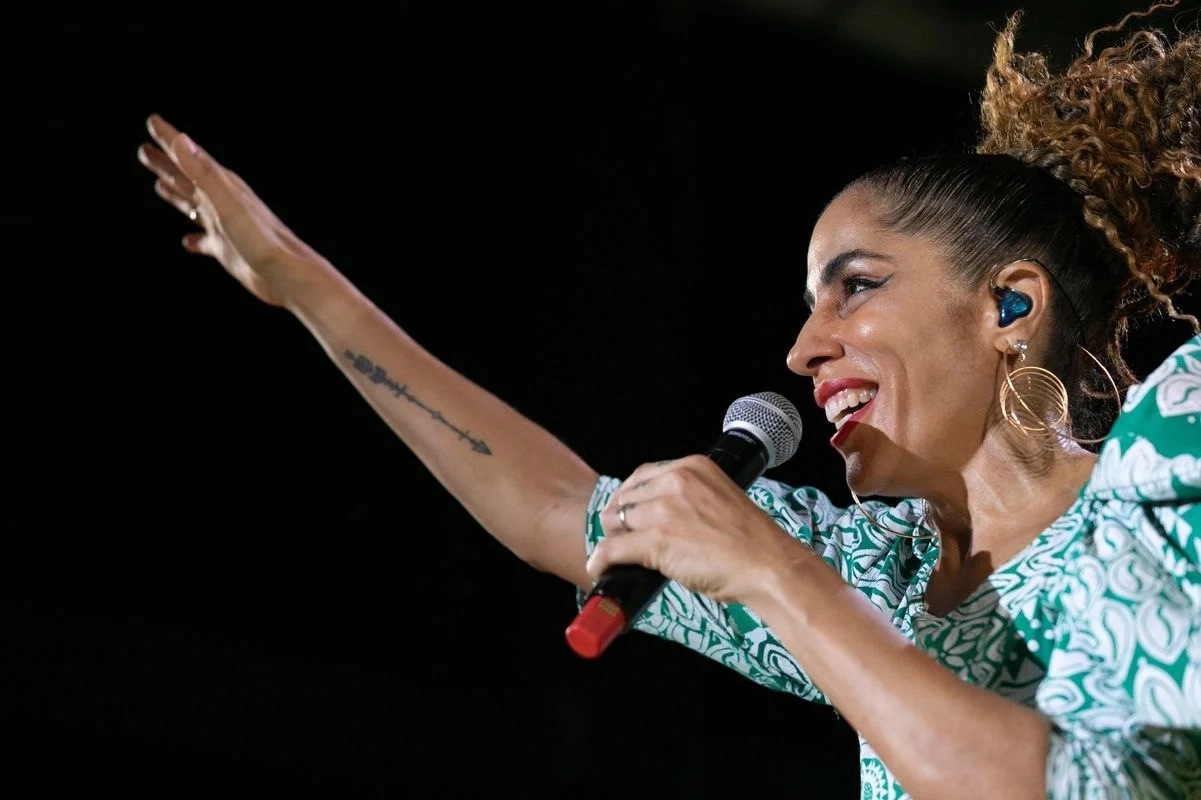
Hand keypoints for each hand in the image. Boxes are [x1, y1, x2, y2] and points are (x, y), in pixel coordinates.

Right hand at [137, 114, 325, 307]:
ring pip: (194, 205)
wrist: (287, 275)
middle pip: (188, 178)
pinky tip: (187, 242)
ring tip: (160, 184)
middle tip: (144, 149)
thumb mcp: (227, 203)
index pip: (189, 157)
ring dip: (176, 193)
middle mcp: (223, 204)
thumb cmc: (261, 239)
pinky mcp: (228, 251)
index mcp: (223, 187)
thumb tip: (180, 141)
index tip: (152, 120)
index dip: (169, 139)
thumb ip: (204, 173)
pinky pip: (205, 241)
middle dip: (166, 164)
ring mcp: (225, 227)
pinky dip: (195, 239)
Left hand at [589, 455, 800, 603]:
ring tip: (615, 556)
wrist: (769, 566)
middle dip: (620, 520)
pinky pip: (613, 548)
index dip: (630, 498)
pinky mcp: (658, 539)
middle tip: (622, 540)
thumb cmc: (751, 541)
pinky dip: (601, 560)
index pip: (642, 476)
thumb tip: (655, 515)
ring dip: (613, 540)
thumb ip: (688, 498)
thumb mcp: (719, 499)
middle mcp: (676, 481)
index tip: (627, 513)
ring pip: (616, 522)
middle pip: (625, 498)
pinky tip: (599, 569)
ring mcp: (665, 509)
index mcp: (693, 466)